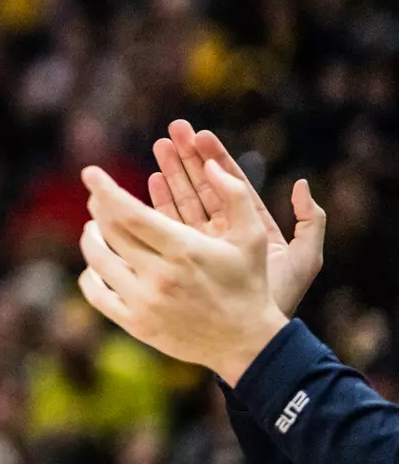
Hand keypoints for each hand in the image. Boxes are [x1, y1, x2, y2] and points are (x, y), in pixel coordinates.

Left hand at [78, 161, 289, 386]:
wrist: (246, 343)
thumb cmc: (249, 283)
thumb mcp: (253, 236)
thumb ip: (235, 194)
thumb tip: (209, 163)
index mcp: (185, 250)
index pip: (130, 214)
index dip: (106, 190)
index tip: (90, 172)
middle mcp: (160, 276)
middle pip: (111, 232)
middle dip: (99, 207)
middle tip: (98, 195)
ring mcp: (144, 302)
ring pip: (98, 260)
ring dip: (90, 237)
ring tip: (94, 225)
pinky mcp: (135, 323)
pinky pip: (96, 293)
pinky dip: (89, 273)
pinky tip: (97, 261)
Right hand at [147, 119, 324, 315]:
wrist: (250, 334)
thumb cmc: (278, 296)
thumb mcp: (304, 258)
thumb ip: (311, 222)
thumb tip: (302, 186)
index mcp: (249, 225)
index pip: (231, 183)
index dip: (217, 158)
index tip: (202, 135)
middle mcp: (221, 230)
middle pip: (202, 185)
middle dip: (187, 156)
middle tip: (173, 130)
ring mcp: (198, 242)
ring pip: (181, 200)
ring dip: (170, 172)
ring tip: (159, 147)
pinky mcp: (180, 256)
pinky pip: (167, 223)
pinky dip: (159, 202)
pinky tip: (151, 182)